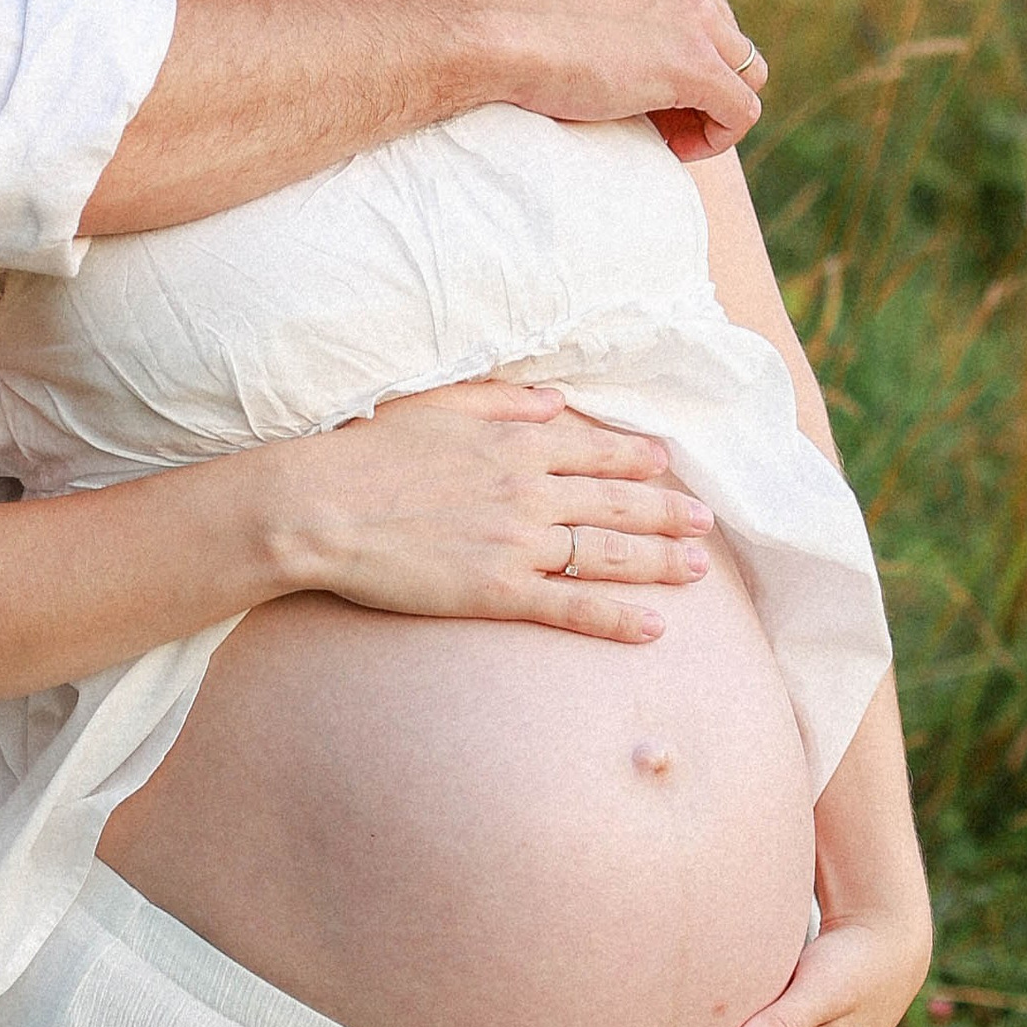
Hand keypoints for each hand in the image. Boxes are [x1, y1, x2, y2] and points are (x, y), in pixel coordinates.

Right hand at [258, 380, 712, 644]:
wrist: (320, 507)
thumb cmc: (367, 451)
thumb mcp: (439, 403)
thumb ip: (504, 400)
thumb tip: (556, 399)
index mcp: (515, 440)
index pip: (595, 447)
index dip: (637, 457)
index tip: (668, 463)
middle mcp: (528, 488)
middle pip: (616, 500)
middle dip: (667, 510)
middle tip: (706, 522)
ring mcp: (517, 541)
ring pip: (607, 551)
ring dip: (659, 560)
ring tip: (698, 568)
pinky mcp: (497, 590)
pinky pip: (571, 606)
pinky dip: (616, 617)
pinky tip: (653, 627)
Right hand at [492, 0, 767, 158]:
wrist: (497, 30)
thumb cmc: (517, 18)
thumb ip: (623, 1)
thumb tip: (644, 52)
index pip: (699, 1)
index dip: (679, 47)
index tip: (642, 78)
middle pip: (726, 36)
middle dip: (698, 77)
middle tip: (653, 112)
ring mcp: (697, 15)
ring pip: (745, 71)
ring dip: (711, 105)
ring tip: (667, 130)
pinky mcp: (697, 64)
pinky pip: (742, 110)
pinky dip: (718, 136)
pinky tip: (674, 146)